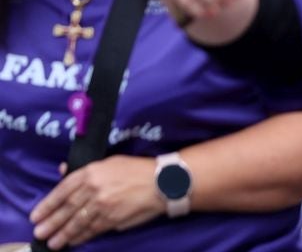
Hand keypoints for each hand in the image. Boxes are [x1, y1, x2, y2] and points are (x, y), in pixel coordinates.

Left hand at [30, 154, 166, 248]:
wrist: (163, 181)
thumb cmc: (136, 169)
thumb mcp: (110, 162)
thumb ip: (85, 170)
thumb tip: (61, 171)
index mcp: (92, 171)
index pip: (63, 189)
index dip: (47, 204)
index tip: (36, 215)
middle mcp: (95, 188)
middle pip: (67, 208)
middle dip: (51, 222)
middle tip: (39, 233)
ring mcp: (103, 204)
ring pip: (77, 221)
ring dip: (63, 234)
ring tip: (52, 243)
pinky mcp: (113, 218)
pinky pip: (92, 229)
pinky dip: (81, 237)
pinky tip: (73, 241)